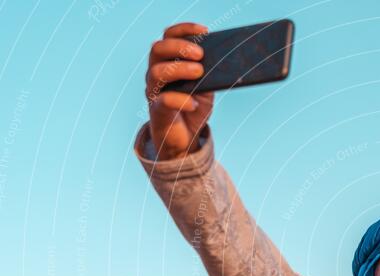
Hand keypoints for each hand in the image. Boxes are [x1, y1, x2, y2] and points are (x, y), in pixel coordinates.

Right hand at [145, 22, 213, 159]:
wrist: (185, 138)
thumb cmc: (193, 108)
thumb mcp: (205, 87)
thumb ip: (209, 73)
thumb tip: (222, 59)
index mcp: (167, 62)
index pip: (168, 37)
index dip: (184, 30)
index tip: (205, 32)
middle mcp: (156, 73)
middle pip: (158, 49)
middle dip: (180, 47)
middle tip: (200, 54)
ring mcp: (154, 91)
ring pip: (156, 72)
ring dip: (179, 69)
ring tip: (199, 72)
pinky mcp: (157, 111)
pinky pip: (163, 101)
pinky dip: (180, 100)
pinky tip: (194, 103)